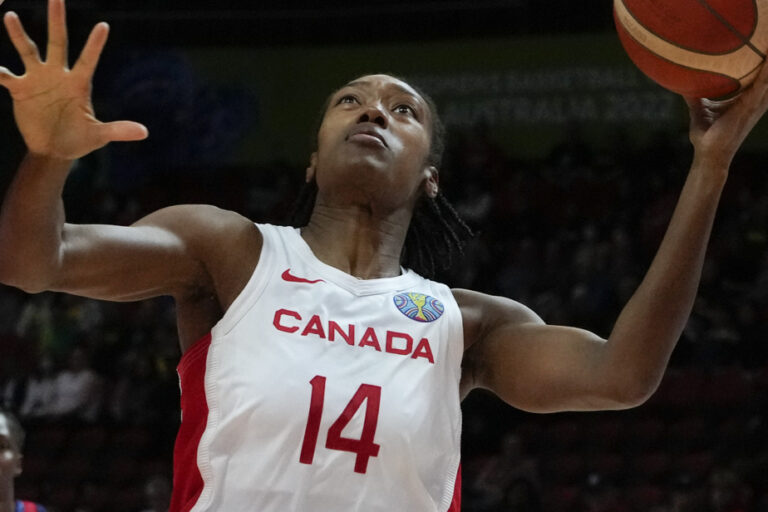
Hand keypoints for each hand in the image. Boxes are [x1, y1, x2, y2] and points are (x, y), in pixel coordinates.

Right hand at [0, 0, 146, 159]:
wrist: (54, 150)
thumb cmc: (79, 140)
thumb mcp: (99, 135)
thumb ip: (118, 130)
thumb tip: (145, 133)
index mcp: (79, 83)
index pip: (88, 59)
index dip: (95, 44)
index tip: (104, 25)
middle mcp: (58, 75)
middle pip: (58, 42)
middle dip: (57, 20)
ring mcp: (38, 79)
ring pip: (28, 51)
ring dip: (18, 34)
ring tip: (10, 16)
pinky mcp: (20, 89)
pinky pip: (6, 76)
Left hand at [685, 62, 767, 171]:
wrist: (709, 154)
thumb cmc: (707, 135)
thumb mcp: (700, 110)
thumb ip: (695, 96)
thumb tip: (682, 83)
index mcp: (746, 98)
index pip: (758, 75)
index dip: (762, 61)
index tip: (762, 42)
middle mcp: (755, 99)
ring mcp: (754, 102)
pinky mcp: (748, 106)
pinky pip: (762, 84)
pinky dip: (766, 70)